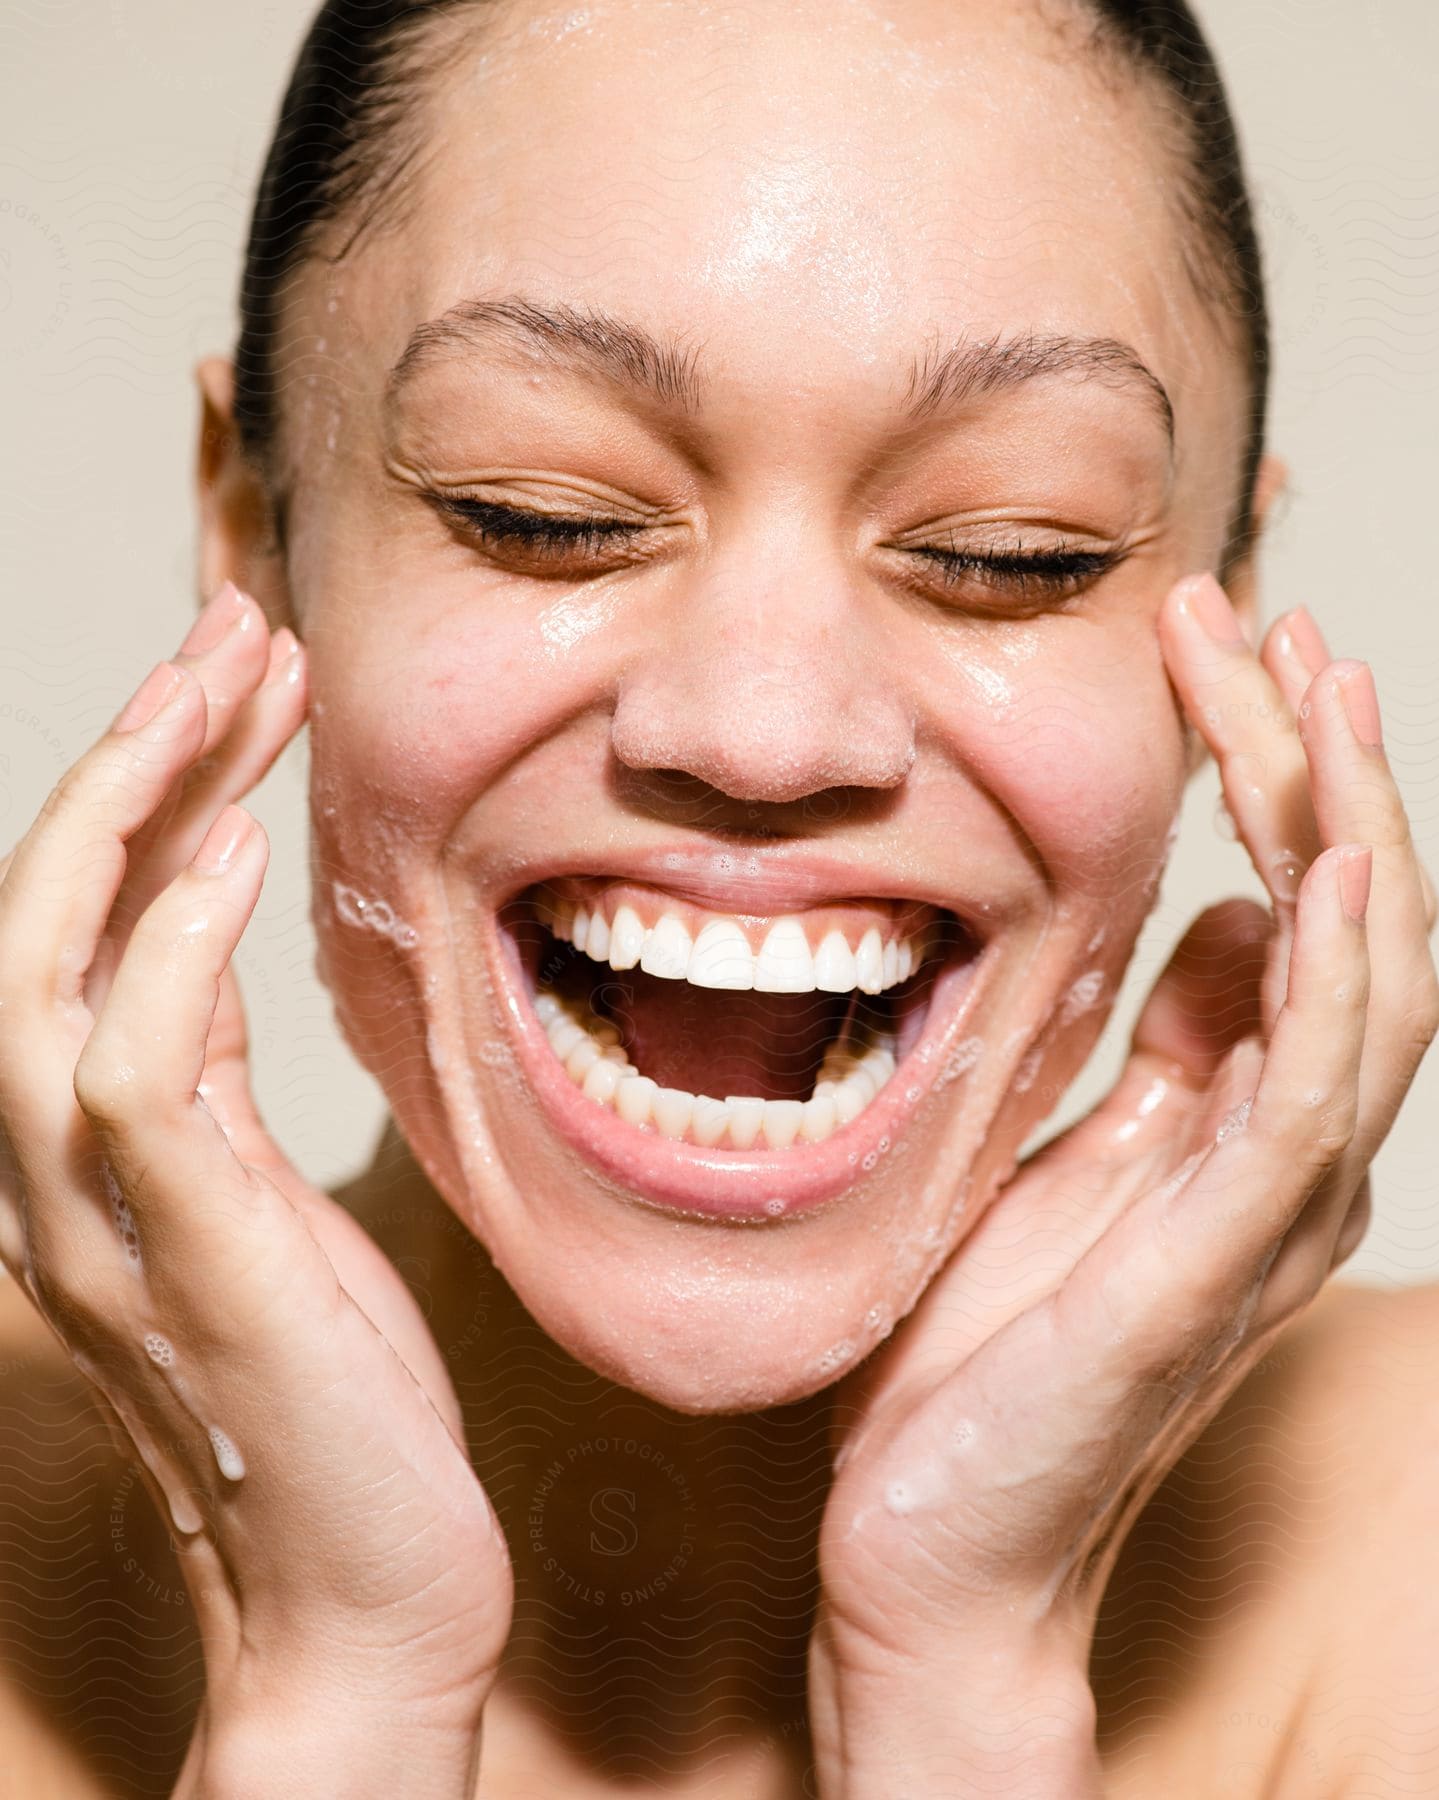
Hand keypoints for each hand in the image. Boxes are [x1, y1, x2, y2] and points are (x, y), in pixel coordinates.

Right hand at [0, 585, 512, 1774]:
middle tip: (230, 628)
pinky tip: (239, 851)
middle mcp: (67, 1170)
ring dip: (130, 810)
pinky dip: (171, 950)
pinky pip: (137, 1074)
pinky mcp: (189, 1259)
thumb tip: (212, 924)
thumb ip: (214, 1069)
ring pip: (54, 965)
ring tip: (222, 680)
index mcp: (100, 1145)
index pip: (91, 923)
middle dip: (128, 756)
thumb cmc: (334, 1389)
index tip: (239, 677)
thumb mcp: (267, 1190)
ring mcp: (107, 1218)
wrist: (364, 1587)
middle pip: (42, 912)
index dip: (150, 788)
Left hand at [809, 576, 1437, 1790]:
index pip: (1288, 902)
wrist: (938, 1541)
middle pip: (1343, 916)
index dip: (1273, 770)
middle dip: (1312, 760)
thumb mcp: (1060, 1155)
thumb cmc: (985, 1356)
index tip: (1222, 644)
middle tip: (1265, 621)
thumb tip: (1218, 919)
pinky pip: (1309, 1098)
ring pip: (1361, 984)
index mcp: (1236, 1114)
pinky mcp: (1216, 1261)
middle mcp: (1282, 1149)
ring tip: (1319, 690)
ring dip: (1348, 828)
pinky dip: (1331, 978)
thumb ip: (1158, 1047)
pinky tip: (1328, 869)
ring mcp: (1265, 1207)